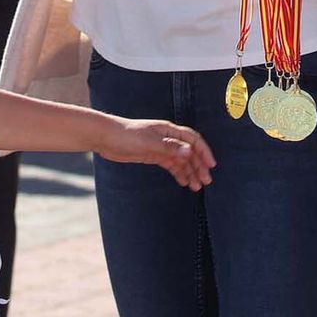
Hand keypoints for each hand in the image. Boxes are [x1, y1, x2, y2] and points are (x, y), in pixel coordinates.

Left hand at [95, 117, 215, 190]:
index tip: (210, 165)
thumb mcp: (149, 142)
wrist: (106, 138)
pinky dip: (178, 173)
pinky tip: (183, 182)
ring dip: (190, 172)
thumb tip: (189, 152)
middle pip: (189, 152)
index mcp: (169, 130)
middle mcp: (167, 138)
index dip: (204, 151)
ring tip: (196, 187)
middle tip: (205, 181)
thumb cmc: (126, 135)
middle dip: (199, 166)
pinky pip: (171, 165)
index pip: (193, 140)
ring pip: (181, 160)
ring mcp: (161, 147)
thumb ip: (169, 147)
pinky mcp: (153, 155)